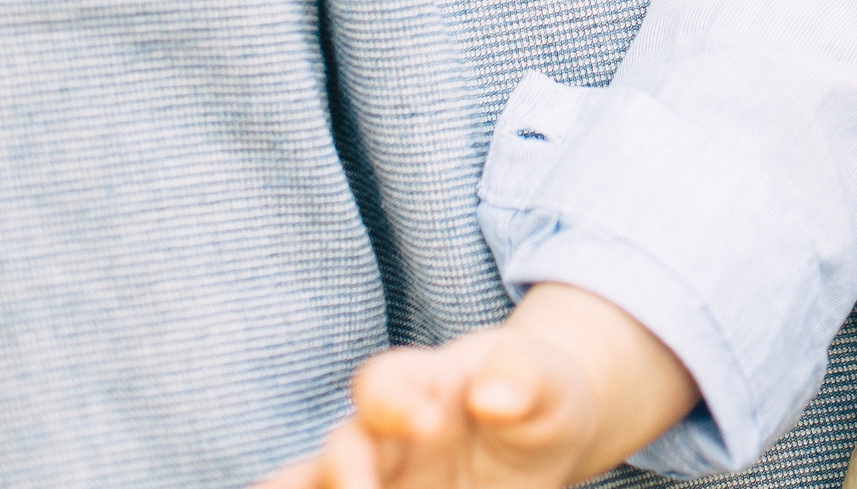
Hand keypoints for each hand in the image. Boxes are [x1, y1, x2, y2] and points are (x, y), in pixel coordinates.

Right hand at [253, 285, 697, 488]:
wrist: (544, 435)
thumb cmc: (540, 394)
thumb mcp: (549, 380)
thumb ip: (525, 378)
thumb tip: (491, 396)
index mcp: (422, 384)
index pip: (383, 383)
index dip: (394, 402)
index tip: (429, 423)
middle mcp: (388, 436)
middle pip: (341, 448)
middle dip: (341, 470)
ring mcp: (384, 477)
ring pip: (320, 481)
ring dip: (307, 488)